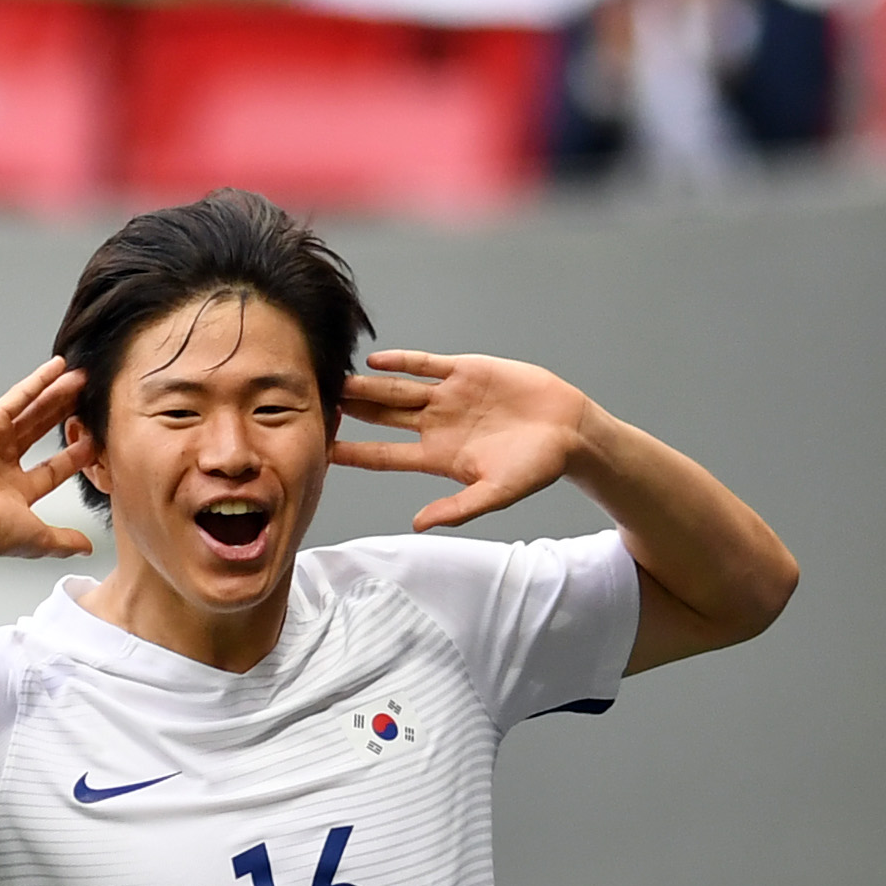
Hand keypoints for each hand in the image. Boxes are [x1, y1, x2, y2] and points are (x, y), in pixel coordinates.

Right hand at [0, 358, 96, 561]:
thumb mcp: (38, 537)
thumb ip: (64, 540)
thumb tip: (86, 548)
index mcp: (13, 490)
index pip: (52, 468)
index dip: (74, 455)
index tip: (93, 441)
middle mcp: (2, 463)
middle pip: (42, 432)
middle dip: (65, 414)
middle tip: (87, 398)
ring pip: (32, 410)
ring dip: (56, 393)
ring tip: (80, 378)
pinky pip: (18, 396)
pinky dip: (38, 381)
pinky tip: (57, 367)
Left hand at [333, 350, 593, 530]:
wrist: (570, 432)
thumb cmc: (536, 467)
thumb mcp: (495, 493)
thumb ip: (458, 508)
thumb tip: (418, 524)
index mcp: (437, 457)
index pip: (385, 456)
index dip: (354, 453)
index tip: (321, 452)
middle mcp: (436, 425)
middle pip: (382, 417)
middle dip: (351, 412)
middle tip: (315, 405)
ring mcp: (449, 397)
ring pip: (398, 389)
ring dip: (367, 386)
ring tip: (335, 380)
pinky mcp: (467, 372)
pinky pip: (428, 365)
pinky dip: (402, 362)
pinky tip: (375, 360)